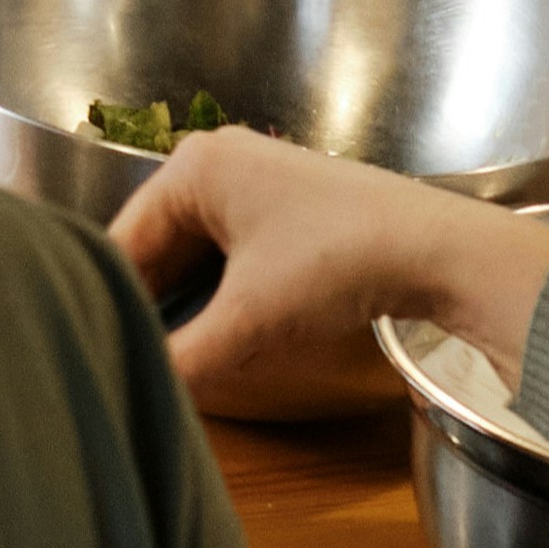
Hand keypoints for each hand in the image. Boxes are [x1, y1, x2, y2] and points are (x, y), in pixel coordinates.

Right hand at [111, 125, 548, 419]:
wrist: (446, 253)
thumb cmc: (339, 264)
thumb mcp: (250, 319)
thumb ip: (184, 359)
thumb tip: (142, 389)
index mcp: (192, 165)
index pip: (123, 239)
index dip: (113, 299)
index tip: (102, 347)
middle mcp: (220, 158)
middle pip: (160, 242)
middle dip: (153, 299)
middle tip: (135, 355)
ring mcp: (261, 177)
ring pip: (198, 249)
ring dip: (190, 298)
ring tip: (177, 348)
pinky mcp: (295, 202)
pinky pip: (233, 248)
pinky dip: (225, 287)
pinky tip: (226, 326)